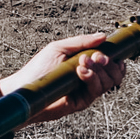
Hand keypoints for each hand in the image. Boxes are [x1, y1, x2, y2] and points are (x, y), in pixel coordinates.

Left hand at [0, 32, 126, 124]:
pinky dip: (91, 79)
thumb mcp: (59, 48)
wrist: (24, 87)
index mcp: (87, 66)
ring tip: (82, 63)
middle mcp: (90, 79)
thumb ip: (81, 42)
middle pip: (114, 74)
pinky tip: (80, 72)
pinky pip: (95, 91)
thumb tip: (103, 36)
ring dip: (99, 70)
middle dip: (107, 63)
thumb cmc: (38, 69)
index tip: (105, 51)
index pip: (111, 64)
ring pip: (108, 82)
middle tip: (94, 56)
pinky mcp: (81, 102)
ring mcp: (86, 91)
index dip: (114, 58)